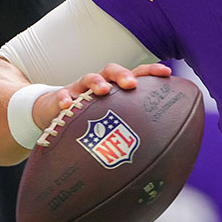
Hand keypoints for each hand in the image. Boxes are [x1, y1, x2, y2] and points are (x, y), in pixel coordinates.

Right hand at [31, 62, 172, 130]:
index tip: (166, 73)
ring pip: (88, 78)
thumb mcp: (112, 120)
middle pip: (112, 71)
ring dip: (96, 82)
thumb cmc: (92, 117)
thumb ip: (132, 129)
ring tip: (104, 90)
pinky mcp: (61, 98)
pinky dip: (64, 98)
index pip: (136, 73)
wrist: (55, 112)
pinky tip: (67, 105)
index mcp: (116, 87)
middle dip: (123, 75)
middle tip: (131, 85)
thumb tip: (162, 151)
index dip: (151, 71)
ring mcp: (80, 89)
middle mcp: (100, 84)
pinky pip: (61, 95)